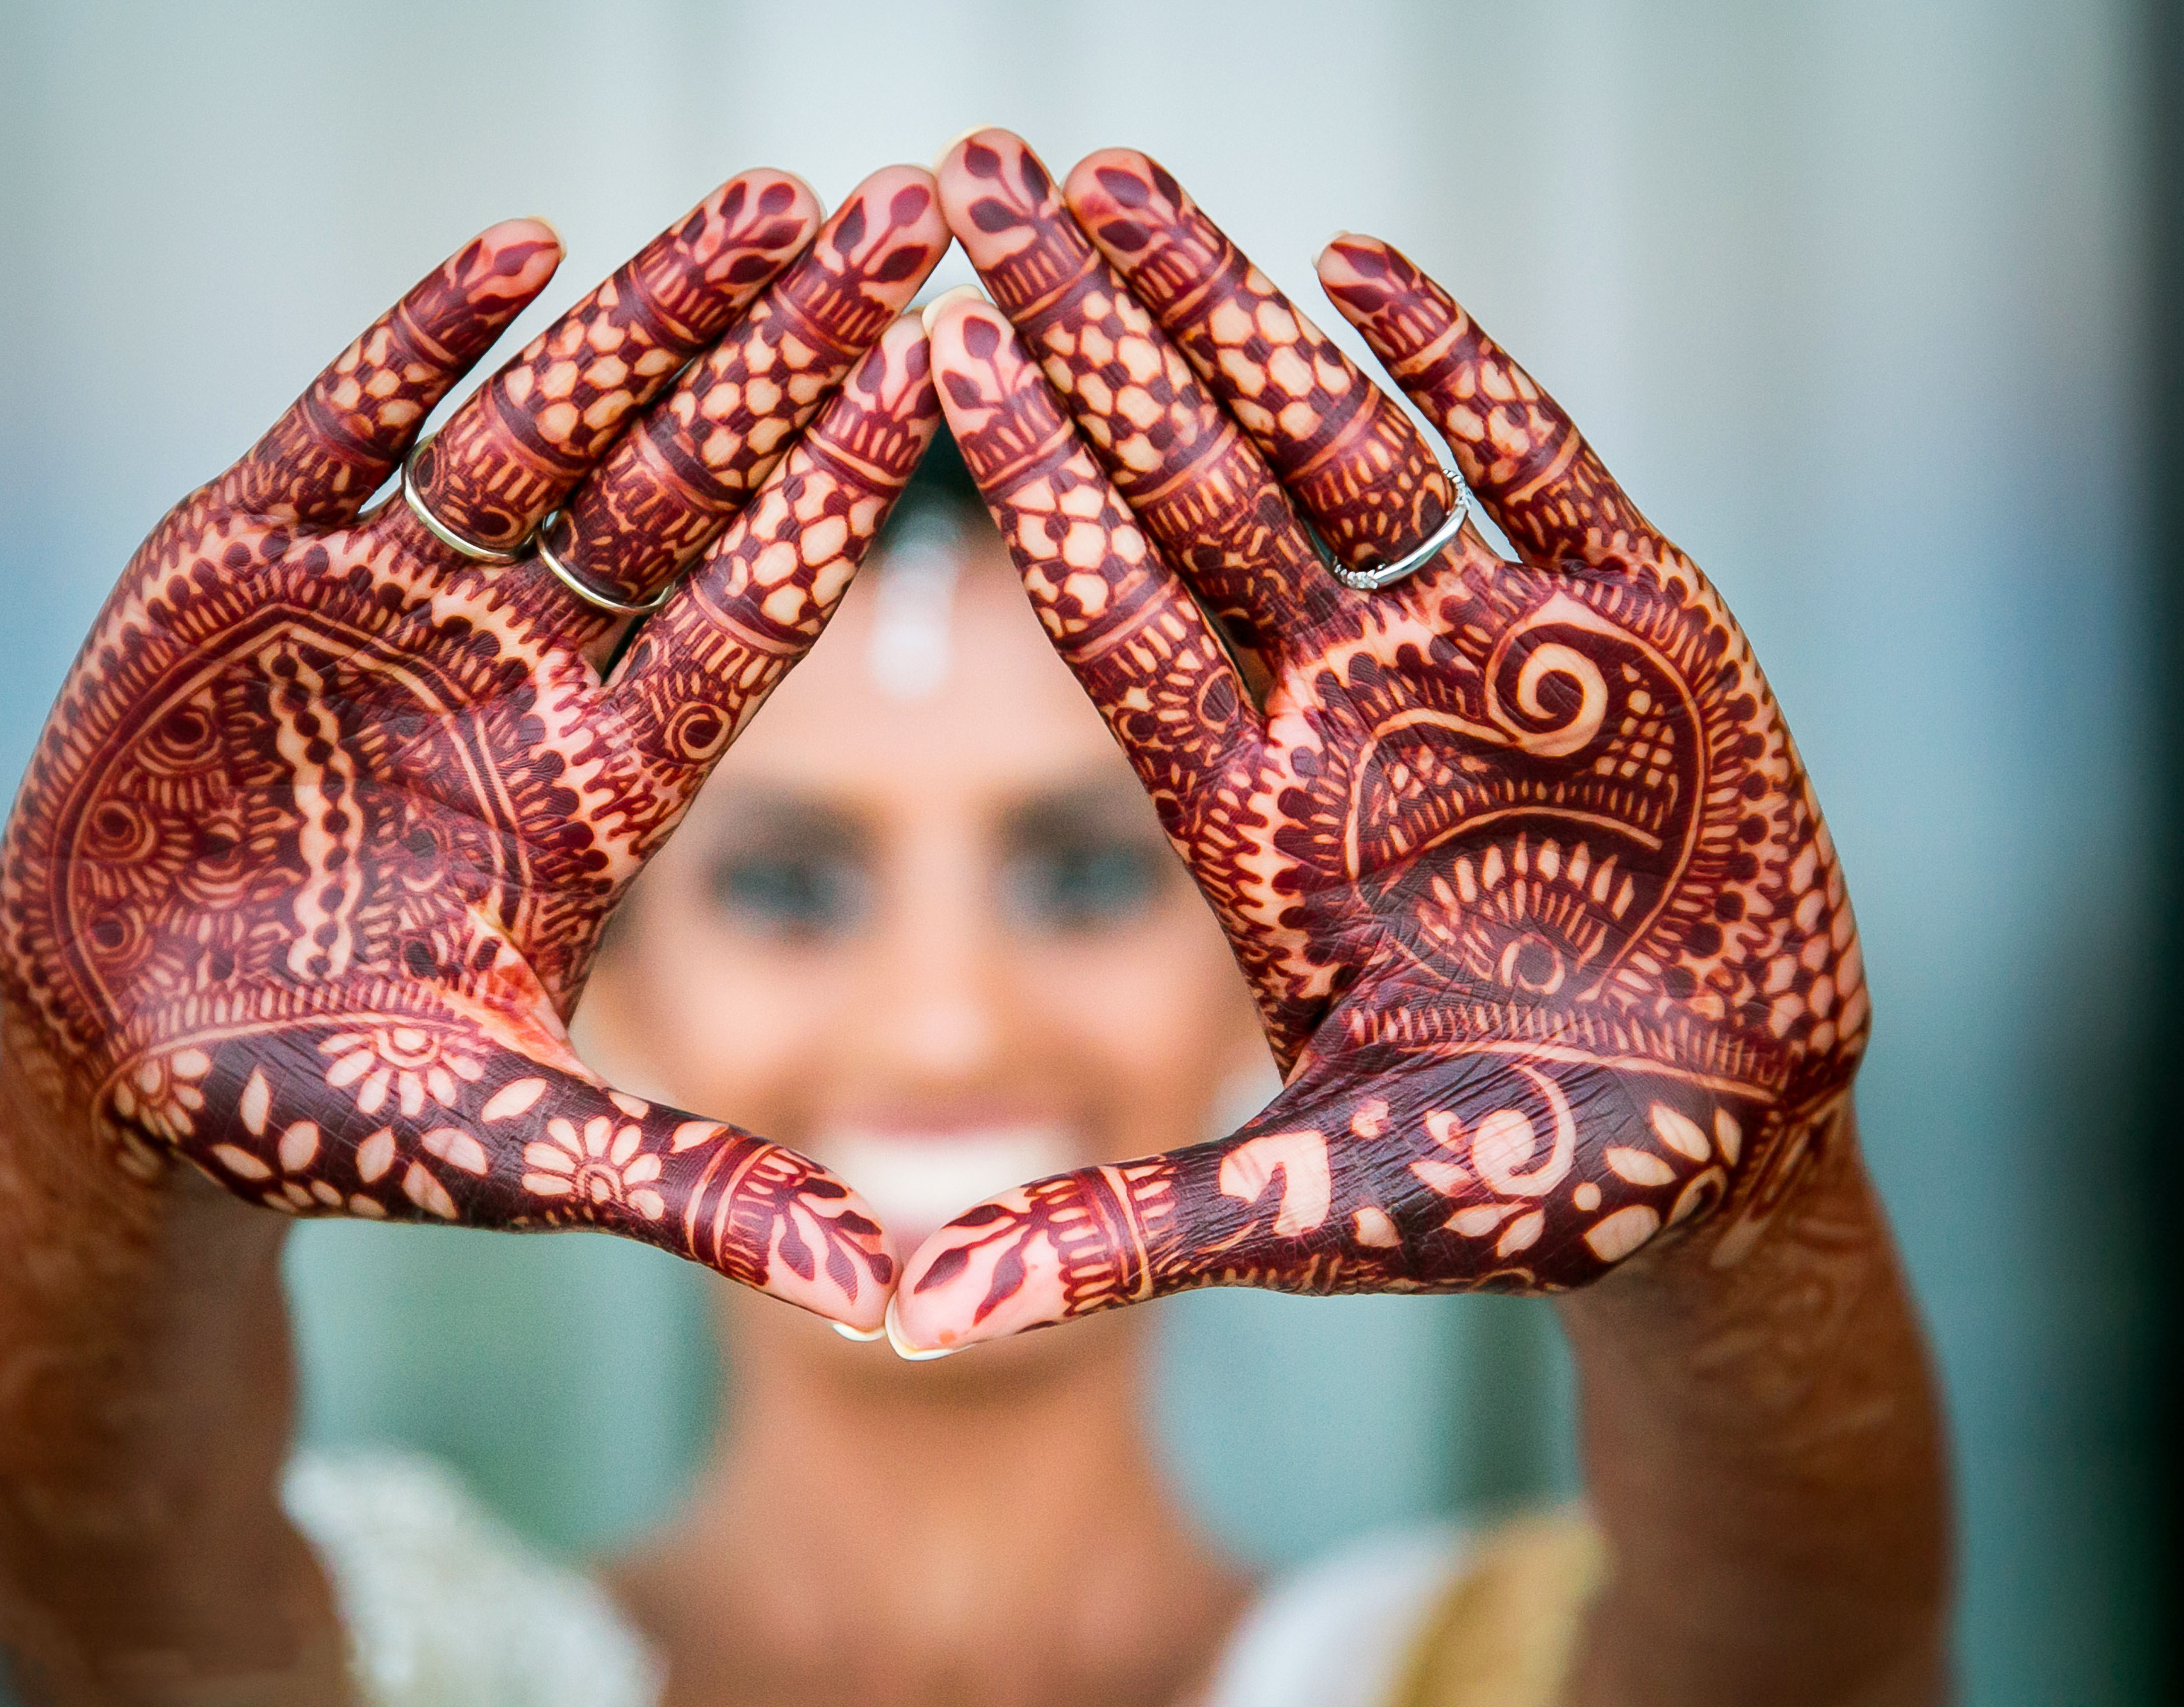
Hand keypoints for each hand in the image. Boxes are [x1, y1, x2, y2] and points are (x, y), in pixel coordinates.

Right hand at [0, 167, 943, 1328]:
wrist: (130, 1077)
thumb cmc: (335, 1120)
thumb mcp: (527, 1151)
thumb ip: (704, 1194)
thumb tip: (902, 1305)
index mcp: (604, 777)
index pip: (753, 611)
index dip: (846, 495)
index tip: (951, 379)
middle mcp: (522, 666)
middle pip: (681, 482)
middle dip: (790, 353)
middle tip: (912, 218)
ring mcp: (391, 603)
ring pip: (543, 426)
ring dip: (650, 313)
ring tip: (768, 200)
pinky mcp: (250, 562)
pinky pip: (348, 429)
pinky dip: (422, 344)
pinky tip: (521, 251)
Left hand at [896, 132, 1864, 1349]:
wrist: (1710, 1162)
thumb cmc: (1503, 1192)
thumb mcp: (1301, 1208)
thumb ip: (1111, 1232)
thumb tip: (898, 1322)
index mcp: (1242, 808)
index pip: (1107, 609)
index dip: (1026, 478)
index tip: (932, 341)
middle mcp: (1335, 703)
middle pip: (1185, 485)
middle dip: (1086, 331)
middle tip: (969, 176)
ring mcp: (1475, 653)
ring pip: (1330, 440)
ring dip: (1229, 309)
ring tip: (1116, 172)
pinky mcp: (1626, 627)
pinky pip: (1530, 468)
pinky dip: (1458, 370)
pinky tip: (1356, 262)